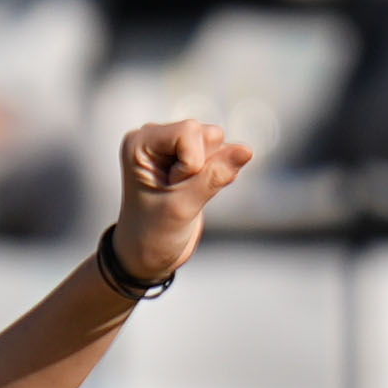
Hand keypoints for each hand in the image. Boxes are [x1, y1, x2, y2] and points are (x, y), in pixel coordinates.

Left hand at [100, 112, 250, 287]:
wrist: (146, 256)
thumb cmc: (152, 234)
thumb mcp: (182, 207)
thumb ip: (214, 176)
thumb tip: (247, 150)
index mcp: (140, 143)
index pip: (189, 131)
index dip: (192, 164)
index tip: (173, 189)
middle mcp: (154, 138)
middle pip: (205, 133)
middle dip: (204, 165)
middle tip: (179, 193)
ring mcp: (171, 146)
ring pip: (216, 141)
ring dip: (212, 170)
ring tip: (187, 193)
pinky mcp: (188, 156)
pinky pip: (221, 152)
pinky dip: (218, 173)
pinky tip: (198, 191)